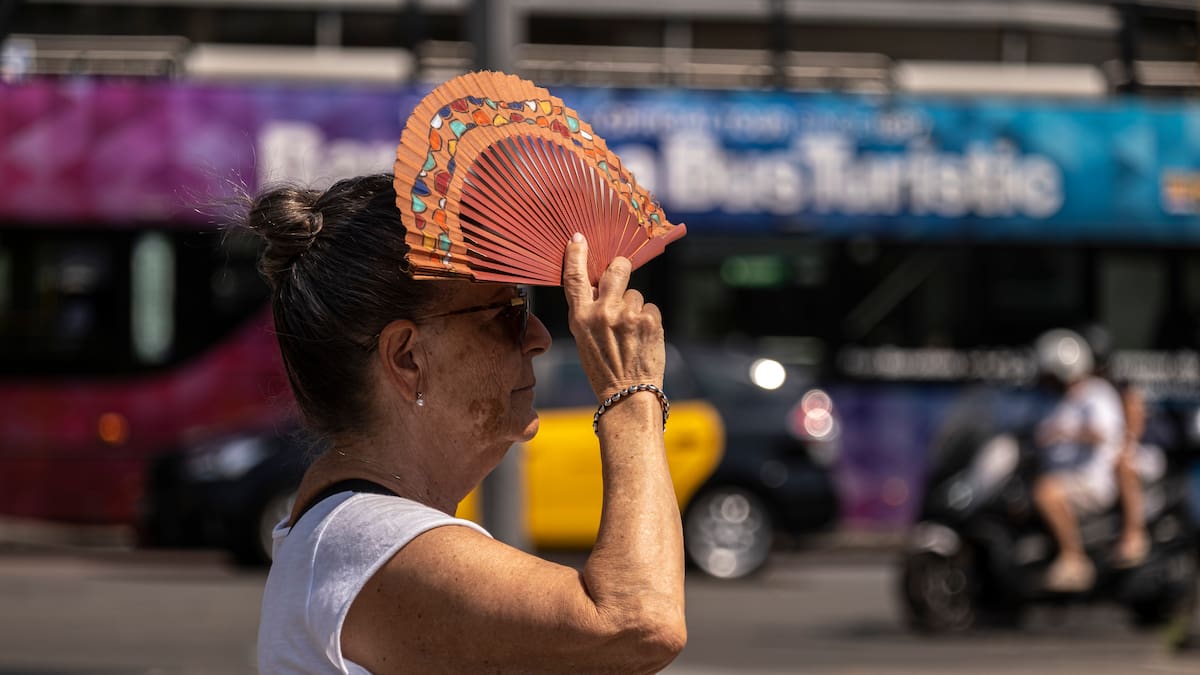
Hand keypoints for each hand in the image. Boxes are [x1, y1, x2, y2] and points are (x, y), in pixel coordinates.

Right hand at [562, 233, 664, 401]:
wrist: (627, 394)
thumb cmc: (603, 368)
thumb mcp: (584, 338)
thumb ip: (589, 311)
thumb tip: (599, 284)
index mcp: (580, 317)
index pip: (574, 278)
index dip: (576, 254)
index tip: (579, 238)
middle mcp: (603, 312)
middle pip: (616, 269)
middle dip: (621, 267)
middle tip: (622, 271)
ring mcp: (628, 315)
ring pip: (636, 294)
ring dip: (635, 308)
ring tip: (631, 334)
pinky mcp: (649, 320)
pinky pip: (650, 308)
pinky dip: (649, 321)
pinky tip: (643, 339)